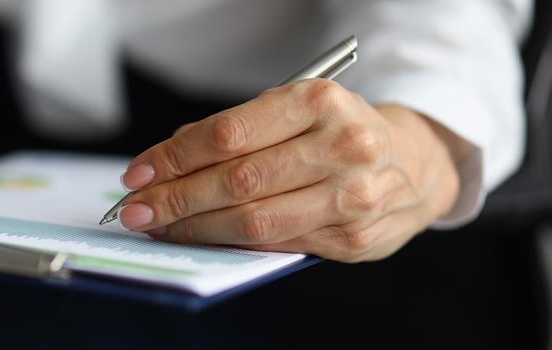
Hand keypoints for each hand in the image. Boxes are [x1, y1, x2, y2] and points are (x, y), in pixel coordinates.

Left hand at [117, 79, 469, 261]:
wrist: (413, 163)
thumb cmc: (337, 133)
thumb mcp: (293, 110)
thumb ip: (236, 132)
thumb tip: (166, 163)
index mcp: (320, 101)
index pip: (228, 135)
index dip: (175, 158)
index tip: (139, 174)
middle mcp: (341, 146)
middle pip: (237, 181)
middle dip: (176, 198)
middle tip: (137, 209)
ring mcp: (352, 196)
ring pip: (255, 221)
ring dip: (196, 228)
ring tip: (161, 227)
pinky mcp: (354, 238)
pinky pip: (278, 244)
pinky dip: (232, 244)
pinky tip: (204, 239)